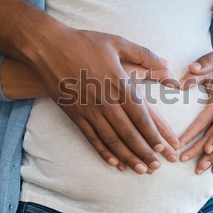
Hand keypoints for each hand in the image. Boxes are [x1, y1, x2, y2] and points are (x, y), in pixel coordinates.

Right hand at [30, 27, 178, 173]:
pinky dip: (104, 152)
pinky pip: (91, 138)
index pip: (141, 115)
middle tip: (156, 167)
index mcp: (119, 83)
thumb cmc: (84, 43)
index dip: (152, 133)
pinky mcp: (75, 114)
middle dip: (144, 152)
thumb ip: (144, 54)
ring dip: (127, 157)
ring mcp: (88, 109)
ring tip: (141, 170)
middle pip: (128, 132)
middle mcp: (105, 100)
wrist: (47, 47)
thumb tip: (166, 63)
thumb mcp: (117, 42)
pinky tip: (115, 163)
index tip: (163, 147)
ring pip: (111, 139)